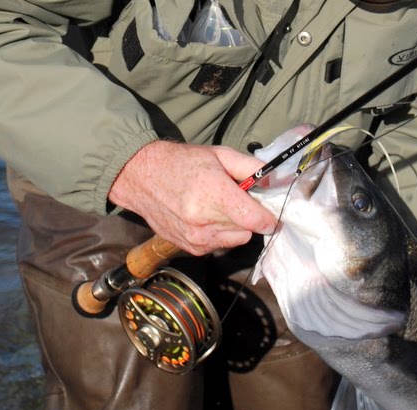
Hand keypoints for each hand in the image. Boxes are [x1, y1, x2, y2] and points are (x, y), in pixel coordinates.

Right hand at [109, 141, 276, 255]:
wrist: (142, 178)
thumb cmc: (182, 163)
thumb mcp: (219, 154)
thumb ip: (250, 167)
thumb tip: (275, 180)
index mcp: (213, 193)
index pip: (255, 220)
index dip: (269, 218)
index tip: (273, 214)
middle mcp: (204, 220)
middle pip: (248, 229)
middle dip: (249, 216)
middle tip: (237, 200)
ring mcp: (196, 237)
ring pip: (237, 239)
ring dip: (235, 226)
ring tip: (217, 207)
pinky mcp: (191, 248)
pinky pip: (221, 245)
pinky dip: (220, 234)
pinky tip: (206, 217)